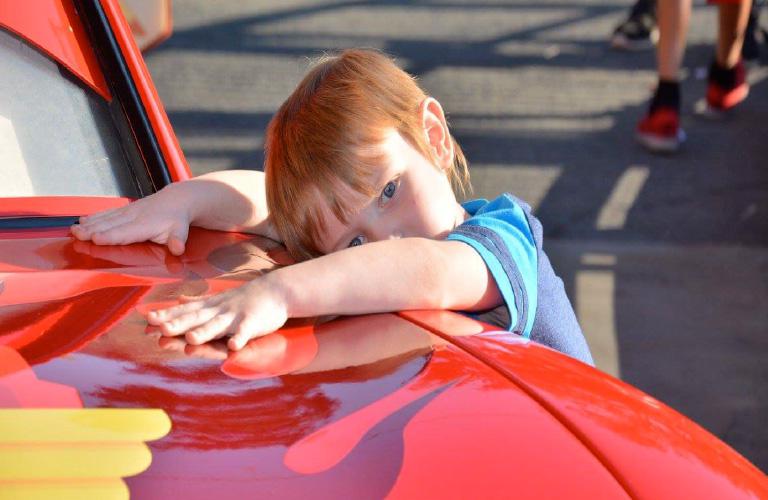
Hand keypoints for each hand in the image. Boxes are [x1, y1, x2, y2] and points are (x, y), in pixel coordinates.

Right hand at [70, 185, 191, 255]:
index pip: (126, 232)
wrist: (177, 200)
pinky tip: (82, 220)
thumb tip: (178, 248)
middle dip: (92, 230)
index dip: (111, 236)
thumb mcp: (181, 231)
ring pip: (105, 218)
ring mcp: (127, 212)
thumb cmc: (177, 220)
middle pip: (110, 225)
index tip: (96, 239)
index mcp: (146, 225)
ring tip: (74, 230)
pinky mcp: (124, 210)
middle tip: (76, 235)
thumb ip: (178, 240)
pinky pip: (107, 213)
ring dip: (89, 224)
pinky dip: (94, 217)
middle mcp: (134, 217)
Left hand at [147, 276, 288, 349]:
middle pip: (196, 318)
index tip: (146, 318)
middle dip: (178, 324)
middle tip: (159, 329)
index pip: (184, 310)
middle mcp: (219, 310)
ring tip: (191, 340)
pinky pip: (246, 332)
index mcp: (210, 307)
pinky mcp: (254, 322)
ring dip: (205, 332)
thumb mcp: (218, 299)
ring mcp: (236, 316)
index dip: (166, 315)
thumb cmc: (245, 298)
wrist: (276, 290)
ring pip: (218, 325)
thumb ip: (197, 302)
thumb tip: (175, 300)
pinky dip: (240, 338)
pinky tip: (233, 348)